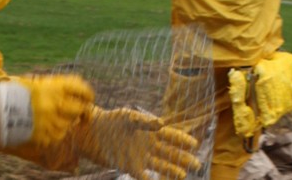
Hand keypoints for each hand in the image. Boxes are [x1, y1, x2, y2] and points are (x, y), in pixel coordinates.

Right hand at [0, 75, 93, 147]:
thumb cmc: (14, 93)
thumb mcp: (35, 82)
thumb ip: (55, 86)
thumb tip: (75, 90)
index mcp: (53, 87)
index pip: (81, 88)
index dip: (88, 94)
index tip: (89, 98)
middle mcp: (55, 103)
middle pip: (80, 109)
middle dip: (82, 111)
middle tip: (81, 114)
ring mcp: (50, 121)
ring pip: (68, 124)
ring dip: (64, 122)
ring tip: (52, 119)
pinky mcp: (44, 136)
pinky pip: (57, 136)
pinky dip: (54, 133)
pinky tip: (44, 128)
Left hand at [77, 107, 200, 179]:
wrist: (95, 133)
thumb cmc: (113, 120)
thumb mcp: (128, 117)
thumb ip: (144, 121)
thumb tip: (161, 124)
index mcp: (151, 131)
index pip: (171, 136)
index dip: (182, 140)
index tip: (194, 144)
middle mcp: (149, 145)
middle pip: (170, 153)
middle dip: (183, 158)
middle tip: (196, 164)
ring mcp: (142, 157)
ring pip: (161, 166)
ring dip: (172, 170)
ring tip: (182, 175)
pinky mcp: (132, 167)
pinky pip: (145, 177)